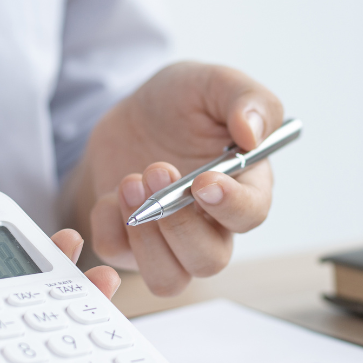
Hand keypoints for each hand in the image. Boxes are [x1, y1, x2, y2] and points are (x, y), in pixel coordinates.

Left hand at [68, 62, 282, 295]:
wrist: (130, 115)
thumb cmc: (181, 104)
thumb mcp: (213, 83)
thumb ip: (247, 99)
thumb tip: (253, 134)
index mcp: (245, 188)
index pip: (251, 216)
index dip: (230, 206)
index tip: (204, 181)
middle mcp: (213, 226)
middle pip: (209, 260)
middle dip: (178, 222)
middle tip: (155, 169)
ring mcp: (171, 242)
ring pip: (168, 278)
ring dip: (146, 238)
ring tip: (129, 184)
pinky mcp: (131, 245)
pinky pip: (118, 256)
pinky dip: (109, 226)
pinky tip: (112, 193)